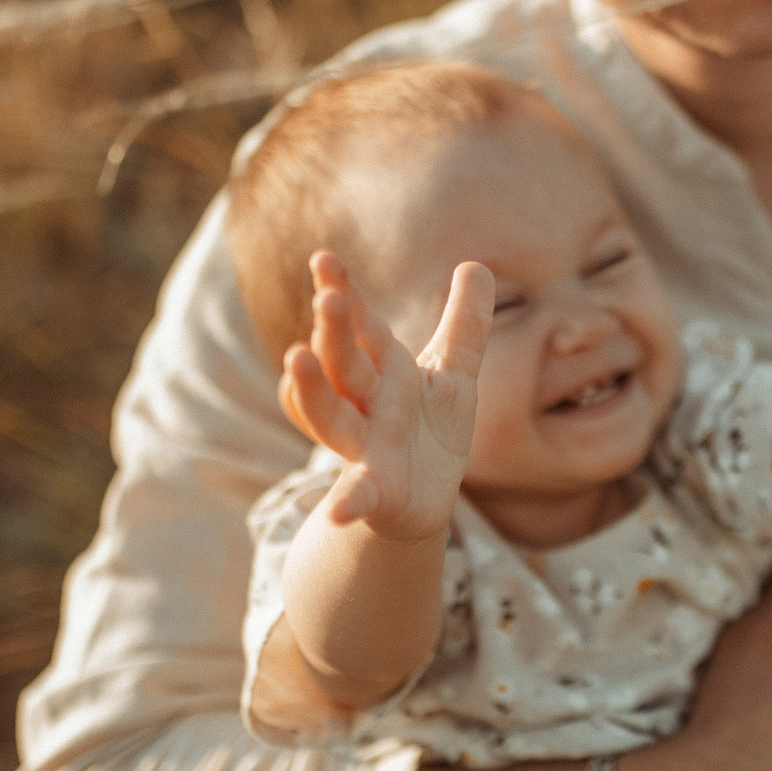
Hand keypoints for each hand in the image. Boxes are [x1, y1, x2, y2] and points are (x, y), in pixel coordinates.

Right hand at [279, 251, 492, 538]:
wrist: (424, 499)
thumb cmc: (430, 429)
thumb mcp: (454, 371)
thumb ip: (466, 322)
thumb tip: (476, 263)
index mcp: (385, 370)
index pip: (361, 327)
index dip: (344, 294)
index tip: (324, 258)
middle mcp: (367, 403)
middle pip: (342, 363)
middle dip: (333, 331)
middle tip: (327, 296)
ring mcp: (366, 446)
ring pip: (331, 415)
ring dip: (312, 391)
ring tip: (295, 361)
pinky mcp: (375, 490)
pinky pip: (355, 494)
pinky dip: (345, 501)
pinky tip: (334, 512)